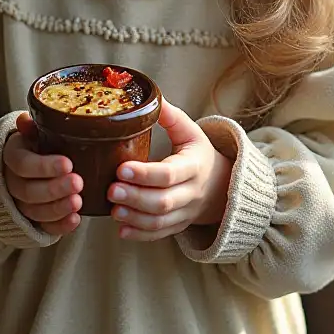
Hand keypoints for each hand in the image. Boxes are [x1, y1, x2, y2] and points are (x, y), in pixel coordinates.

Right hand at [2, 113, 82, 234]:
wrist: (23, 164)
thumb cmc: (34, 144)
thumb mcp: (31, 132)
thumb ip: (31, 127)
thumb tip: (24, 119)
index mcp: (12, 157)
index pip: (23, 164)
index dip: (44, 166)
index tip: (68, 164)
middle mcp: (12, 183)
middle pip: (28, 191)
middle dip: (54, 189)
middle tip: (78, 183)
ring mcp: (20, 204)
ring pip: (34, 211)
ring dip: (57, 208)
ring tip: (78, 202)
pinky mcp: (32, 219)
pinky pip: (43, 227)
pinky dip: (59, 226)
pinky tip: (75, 220)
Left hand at [108, 97, 232, 241]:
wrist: (222, 185)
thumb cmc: (199, 154)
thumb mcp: (191, 132)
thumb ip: (171, 117)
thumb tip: (153, 97)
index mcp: (194, 165)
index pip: (169, 173)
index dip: (146, 174)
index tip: (122, 168)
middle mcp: (192, 192)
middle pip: (164, 201)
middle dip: (136, 198)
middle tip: (111, 190)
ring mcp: (186, 212)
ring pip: (161, 221)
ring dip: (135, 218)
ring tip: (113, 210)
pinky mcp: (179, 225)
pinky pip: (160, 234)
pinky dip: (141, 235)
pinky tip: (121, 230)